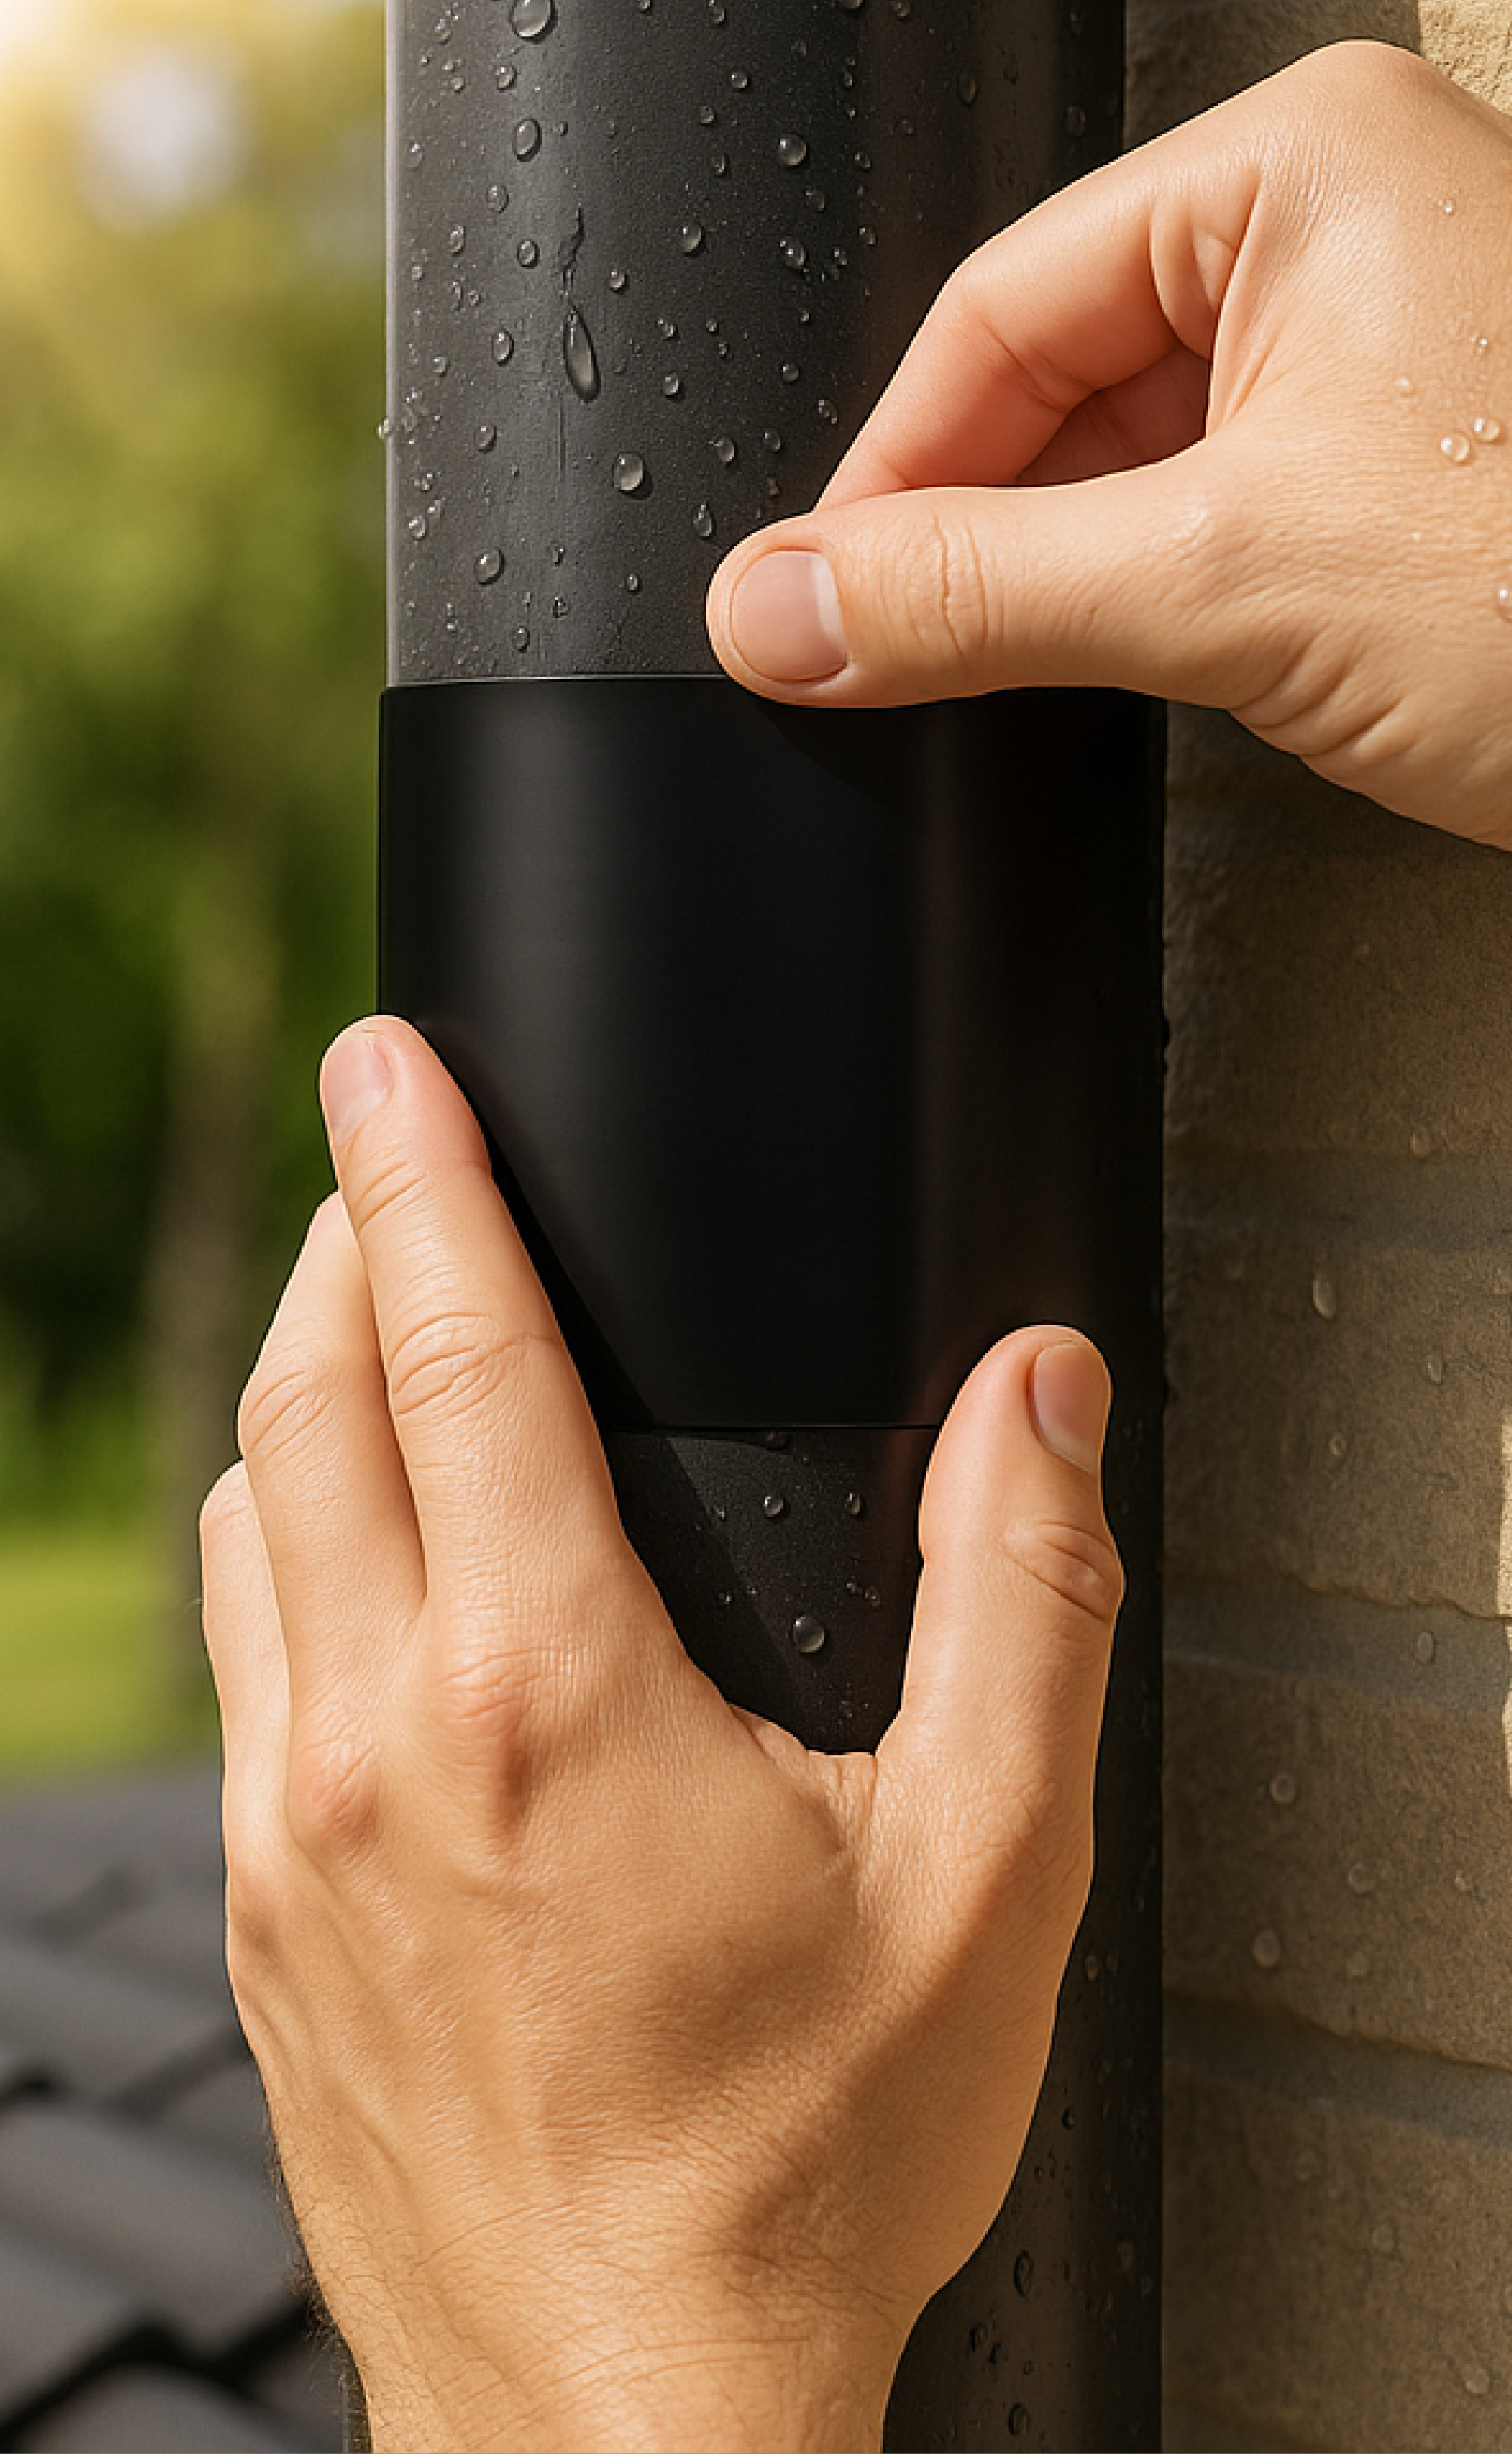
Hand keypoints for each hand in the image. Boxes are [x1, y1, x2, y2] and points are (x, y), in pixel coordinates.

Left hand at [202, 1018, 1121, 2453]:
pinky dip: (276, 1545)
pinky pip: (233, 1662)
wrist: (619, 2427)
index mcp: (550, 1694)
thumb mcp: (982, 1879)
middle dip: (350, 1242)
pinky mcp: (255, 1916)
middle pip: (309, 1402)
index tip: (387, 1057)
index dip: (421, 1172)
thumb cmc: (798, 2174)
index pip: (453, 1350)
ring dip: (301, 1392)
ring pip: (246, 1521)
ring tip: (375, 1323)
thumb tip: (1035, 1398)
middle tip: (392, 1154)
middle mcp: (377, 1741)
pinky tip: (349, 1552)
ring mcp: (285, 1833)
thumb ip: (1021, 1601)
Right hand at [707, 40, 1511, 848]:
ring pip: (1132, 458)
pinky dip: (1150, 601)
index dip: (889, 469)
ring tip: (1025, 673)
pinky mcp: (1401, 467)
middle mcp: (1341, 229)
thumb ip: (979, 594)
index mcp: (1303, 164)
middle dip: (978, 529)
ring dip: (1062, 577)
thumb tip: (783, 605)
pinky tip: (1136, 669)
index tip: (817, 598)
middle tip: (892, 655)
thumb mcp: (1229, 585)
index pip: (1002, 305)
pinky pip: (1214, 512)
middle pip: (1059, 378)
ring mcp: (1379, 349)